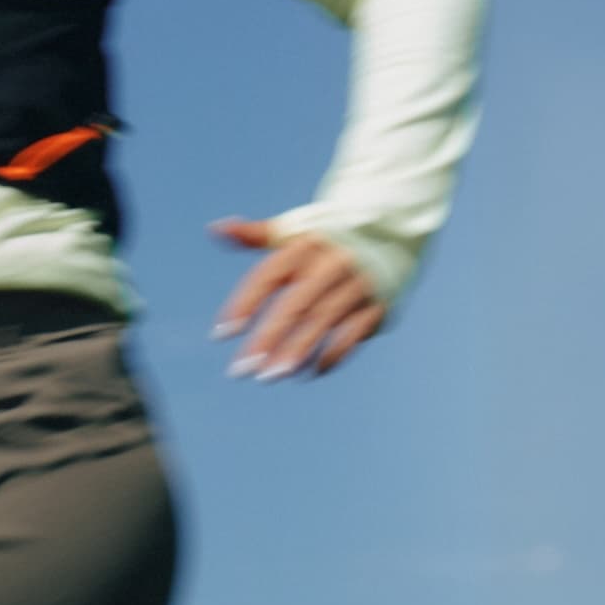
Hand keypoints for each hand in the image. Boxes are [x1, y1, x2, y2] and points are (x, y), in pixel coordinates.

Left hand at [210, 217, 386, 380]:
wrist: (389, 233)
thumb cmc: (328, 239)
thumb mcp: (294, 232)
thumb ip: (255, 235)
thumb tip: (215, 229)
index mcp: (305, 245)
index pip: (269, 275)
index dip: (245, 303)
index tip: (222, 334)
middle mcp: (332, 263)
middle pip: (296, 303)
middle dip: (269, 336)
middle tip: (243, 370)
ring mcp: (358, 284)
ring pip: (324, 320)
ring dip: (298, 350)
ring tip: (272, 375)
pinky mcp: (378, 305)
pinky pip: (354, 334)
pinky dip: (332, 354)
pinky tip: (308, 372)